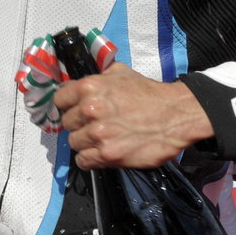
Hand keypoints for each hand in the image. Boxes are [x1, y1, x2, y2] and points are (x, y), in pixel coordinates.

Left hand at [54, 63, 212, 168]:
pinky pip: (83, 161)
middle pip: (67, 123)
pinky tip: (99, 153)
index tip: (74, 110)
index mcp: (89, 88)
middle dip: (78, 124)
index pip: (59, 100)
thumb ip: (97, 78)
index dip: (67, 105)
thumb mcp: (121, 73)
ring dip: (85, 142)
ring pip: (74, 142)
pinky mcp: (108, 155)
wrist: (176, 115)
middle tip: (93, 125)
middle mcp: (90, 110)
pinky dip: (89, 159)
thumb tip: (77, 84)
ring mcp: (98, 134)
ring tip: (100, 139)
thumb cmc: (150, 93)